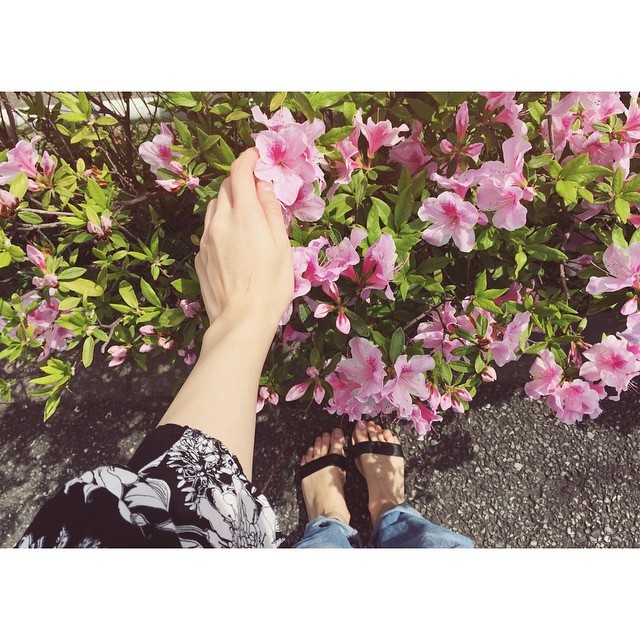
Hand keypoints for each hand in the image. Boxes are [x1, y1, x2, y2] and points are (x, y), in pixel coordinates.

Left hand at [195, 148, 293, 329]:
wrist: (241, 321)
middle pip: (226, 188)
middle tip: (257, 192)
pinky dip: (221, 226)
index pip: (239, 172)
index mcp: (244, 216)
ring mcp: (206, 239)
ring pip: (214, 208)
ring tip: (246, 218)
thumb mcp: (281, 247)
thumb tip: (263, 186)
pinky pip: (209, 230)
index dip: (247, 158)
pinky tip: (234, 244)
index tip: (256, 156)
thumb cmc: (270, 286)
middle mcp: (220, 222)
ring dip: (229, 203)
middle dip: (240, 183)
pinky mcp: (200, 257)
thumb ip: (270, 212)